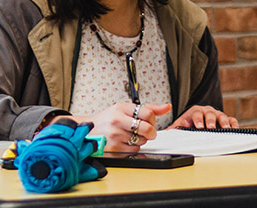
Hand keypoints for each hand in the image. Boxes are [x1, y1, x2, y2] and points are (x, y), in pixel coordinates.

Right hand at [56, 103, 171, 151]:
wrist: (89, 130)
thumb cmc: (108, 119)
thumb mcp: (125, 109)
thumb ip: (148, 108)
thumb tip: (167, 107)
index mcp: (121, 108)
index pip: (148, 113)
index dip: (152, 119)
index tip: (148, 120)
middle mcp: (117, 120)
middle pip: (147, 129)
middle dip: (150, 132)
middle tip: (145, 131)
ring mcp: (115, 135)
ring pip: (142, 141)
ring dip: (140, 140)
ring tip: (129, 135)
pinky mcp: (114, 148)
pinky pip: (134, 150)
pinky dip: (133, 147)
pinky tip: (124, 142)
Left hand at [167, 105, 238, 129]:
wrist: (198, 119)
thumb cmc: (190, 122)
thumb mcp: (181, 124)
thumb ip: (173, 129)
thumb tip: (164, 134)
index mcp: (195, 111)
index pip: (196, 114)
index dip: (198, 119)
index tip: (199, 126)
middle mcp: (207, 111)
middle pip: (209, 114)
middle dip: (210, 121)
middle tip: (211, 128)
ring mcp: (217, 115)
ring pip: (221, 116)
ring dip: (223, 122)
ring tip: (225, 129)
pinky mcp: (226, 119)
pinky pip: (231, 119)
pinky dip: (233, 123)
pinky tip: (234, 129)